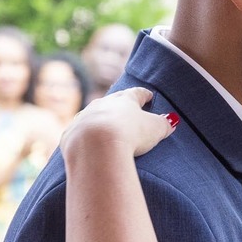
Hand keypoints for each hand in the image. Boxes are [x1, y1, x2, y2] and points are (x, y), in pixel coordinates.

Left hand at [61, 87, 175, 158]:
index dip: (143, 95)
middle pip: (112, 101)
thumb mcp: (154, 129)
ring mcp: (84, 118)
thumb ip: (164, 124)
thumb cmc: (129, 134)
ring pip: (92, 115)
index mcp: (124, 100)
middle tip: (125, 108)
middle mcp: (102, 104)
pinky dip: (84, 137)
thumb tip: (171, 121)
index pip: (136, 93)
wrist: (96, 147)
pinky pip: (78, 133)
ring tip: (105, 127)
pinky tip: (85, 143)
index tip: (148, 95)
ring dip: (99, 120)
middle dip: (118, 105)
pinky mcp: (70, 134)